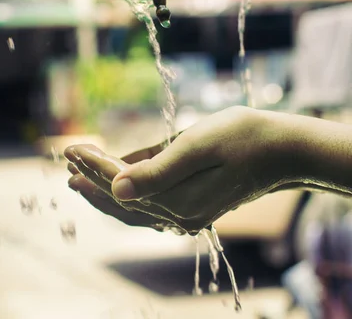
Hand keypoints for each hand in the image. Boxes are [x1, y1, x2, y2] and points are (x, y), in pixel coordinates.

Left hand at [66, 106, 280, 232]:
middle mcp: (180, 213)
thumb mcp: (197, 146)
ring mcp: (190, 211)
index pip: (122, 183)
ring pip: (136, 204)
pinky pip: (154, 202)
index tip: (70, 147)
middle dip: (93, 179)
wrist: (284, 150)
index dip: (93, 165)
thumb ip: (156, 170)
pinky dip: (132, 190)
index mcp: (177, 200)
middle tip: (67, 163)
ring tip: (82, 174)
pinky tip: (121, 175)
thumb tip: (117, 188)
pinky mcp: (197, 203)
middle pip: (124, 200)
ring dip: (107, 187)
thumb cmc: (244, 137)